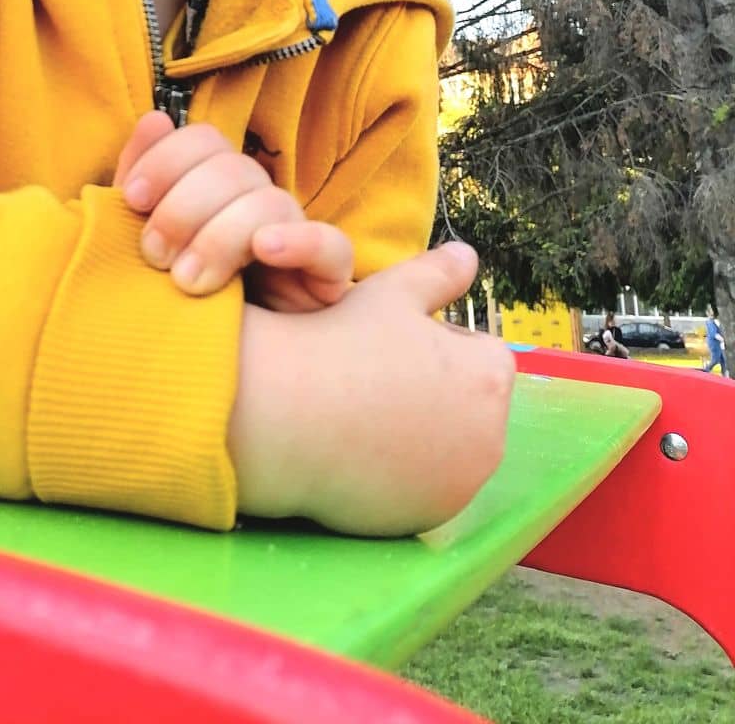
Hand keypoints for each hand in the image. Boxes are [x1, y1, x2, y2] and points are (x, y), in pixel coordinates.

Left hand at [115, 110, 352, 310]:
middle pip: (232, 169)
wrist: (223, 372)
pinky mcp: (327, 275)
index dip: (167, 160)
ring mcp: (295, 234)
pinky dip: (299, 240)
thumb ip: (141, 183)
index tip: (133, 200)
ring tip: (190, 282)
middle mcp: (258, 200)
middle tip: (154, 256)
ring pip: (271, 202)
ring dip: (223, 236)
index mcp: (215, 185)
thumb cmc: (177, 301)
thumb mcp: (149, 241)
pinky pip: (332, 245)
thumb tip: (154, 120)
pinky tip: (265, 251)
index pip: (204, 141)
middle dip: (184, 208)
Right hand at [228, 242, 515, 535]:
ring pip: (449, 448)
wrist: (284, 414)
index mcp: (490, 378)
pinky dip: (404, 473)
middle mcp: (491, 438)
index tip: (391, 344)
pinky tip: (361, 450)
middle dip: (437, 392)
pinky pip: (424, 488)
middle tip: (375, 378)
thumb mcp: (393, 292)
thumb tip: (469, 255)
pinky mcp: (427, 519)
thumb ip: (438, 273)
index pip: (480, 353)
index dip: (435, 343)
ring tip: (366, 412)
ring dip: (424, 434)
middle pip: (469, 404)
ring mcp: (460, 486)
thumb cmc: (341, 342)